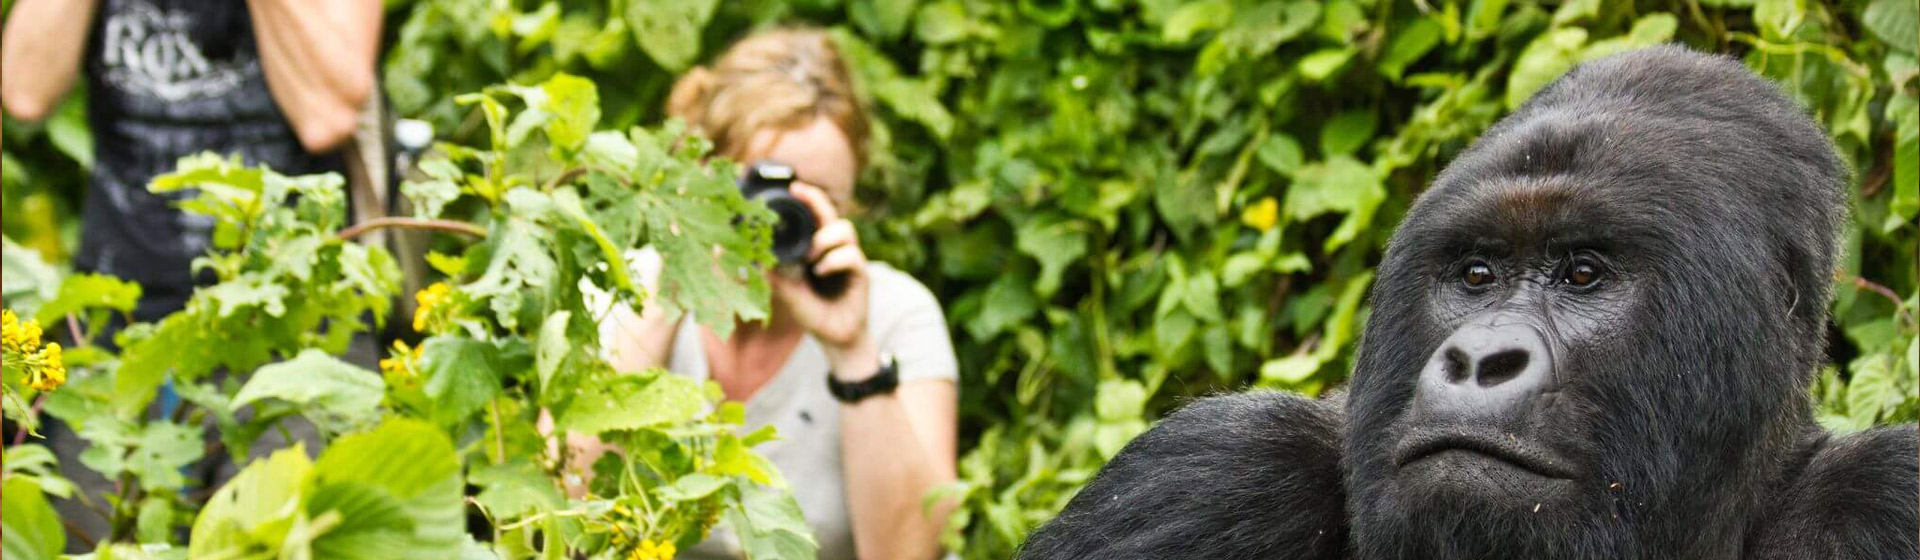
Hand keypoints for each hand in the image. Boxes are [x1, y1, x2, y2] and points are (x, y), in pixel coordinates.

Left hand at [774, 182, 877, 377]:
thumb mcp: (785, 289)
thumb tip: (736, 257)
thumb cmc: (812, 311)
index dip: (808, 199)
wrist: (835, 338)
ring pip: (845, 230)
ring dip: (825, 238)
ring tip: (810, 256)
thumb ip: (768, 272)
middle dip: (817, 201)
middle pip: (832, 214)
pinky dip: (834, 260)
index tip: (792, 187)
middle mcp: (835, 249)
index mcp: (818, 249)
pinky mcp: (861, 274)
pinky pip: (851, 255)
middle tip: (799, 192)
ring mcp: (850, 260)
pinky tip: (820, 271)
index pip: (816, 216)